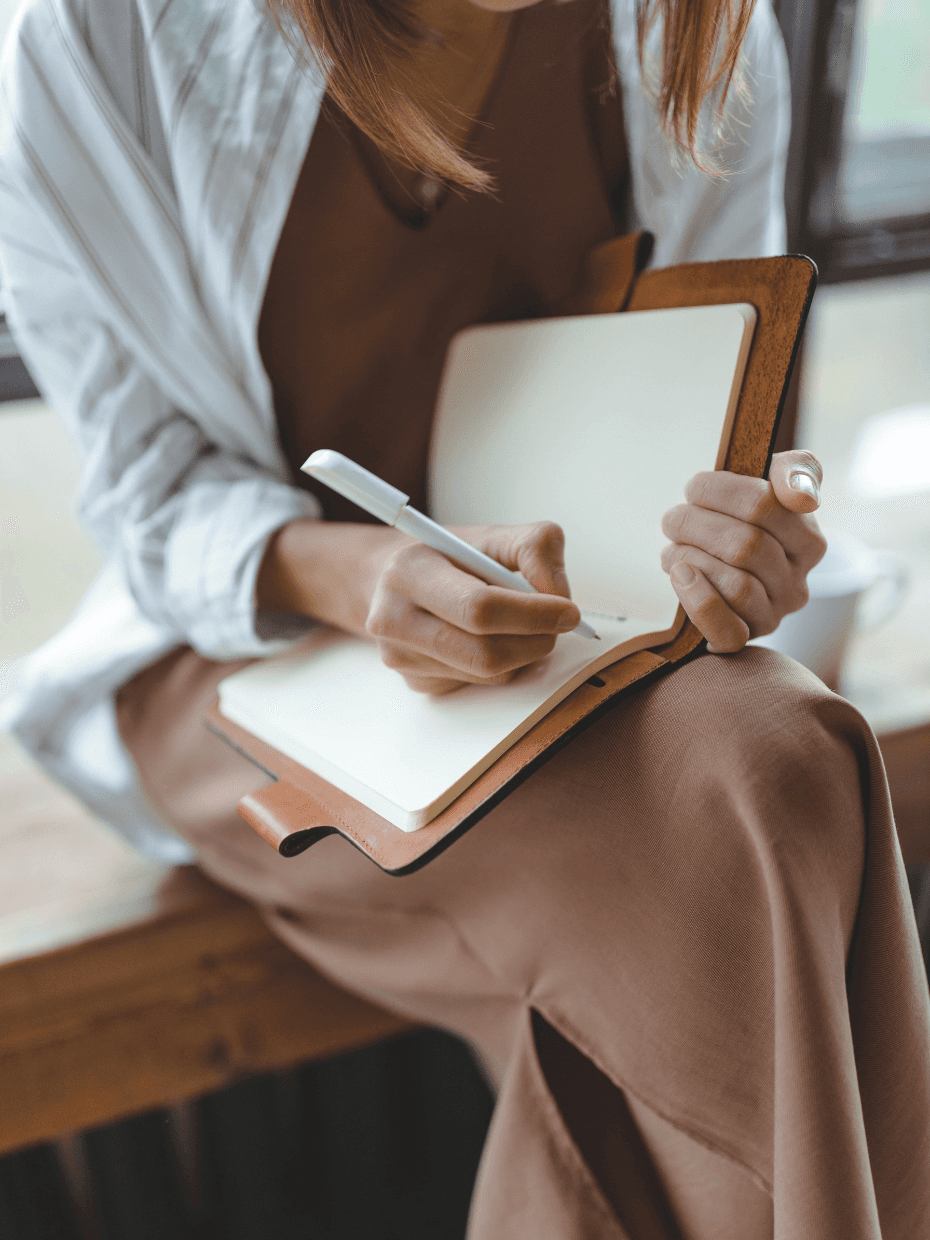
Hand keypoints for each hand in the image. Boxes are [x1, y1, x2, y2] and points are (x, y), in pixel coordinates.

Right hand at [365, 522, 580, 693]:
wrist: (395, 580)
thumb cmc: (449, 557)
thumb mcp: (491, 535)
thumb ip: (534, 547)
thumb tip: (557, 592)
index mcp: (409, 572)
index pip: (478, 607)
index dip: (533, 614)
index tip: (569, 612)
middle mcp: (394, 619)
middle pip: (485, 654)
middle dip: (535, 642)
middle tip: (558, 625)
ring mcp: (401, 658)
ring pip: (488, 675)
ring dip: (522, 654)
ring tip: (521, 625)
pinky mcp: (415, 683)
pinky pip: (479, 686)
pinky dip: (502, 666)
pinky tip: (490, 639)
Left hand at [659, 450, 826, 653]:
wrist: (719, 562)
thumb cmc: (745, 517)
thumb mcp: (775, 483)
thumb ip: (796, 471)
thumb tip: (801, 495)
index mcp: (810, 543)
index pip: (766, 506)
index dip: (720, 491)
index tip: (694, 488)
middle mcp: (797, 584)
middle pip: (746, 546)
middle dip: (697, 525)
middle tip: (673, 519)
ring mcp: (772, 616)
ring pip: (736, 586)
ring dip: (691, 558)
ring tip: (672, 547)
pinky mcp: (743, 638)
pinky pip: (727, 632)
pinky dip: (700, 604)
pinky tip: (680, 576)